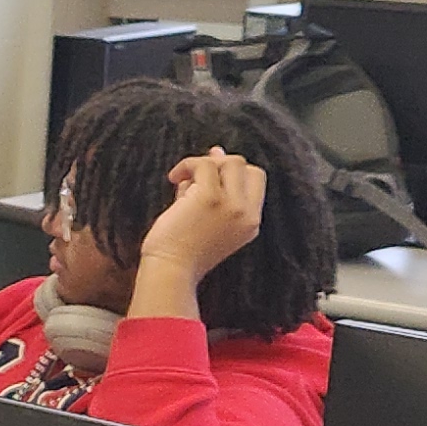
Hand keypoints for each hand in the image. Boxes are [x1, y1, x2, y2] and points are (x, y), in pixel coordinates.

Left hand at [141, 149, 267, 282]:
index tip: (210, 173)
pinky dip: (186, 165)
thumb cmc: (181, 251)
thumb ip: (214, 188)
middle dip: (219, 165)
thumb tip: (215, 152)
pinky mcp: (211, 198)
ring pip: (229, 162)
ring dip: (202, 164)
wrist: (170, 273)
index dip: (233, 170)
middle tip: (193, 176)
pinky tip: (172, 178)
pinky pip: (203, 165)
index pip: (256, 180)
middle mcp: (247, 214)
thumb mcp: (206, 220)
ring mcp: (232, 205)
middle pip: (246, 167)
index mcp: (251, 223)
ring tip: (180, 180)